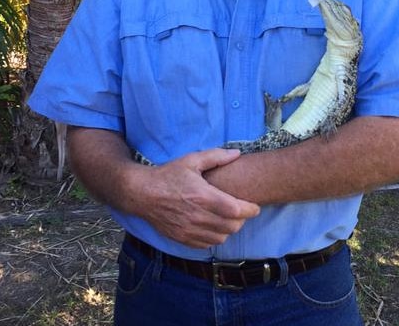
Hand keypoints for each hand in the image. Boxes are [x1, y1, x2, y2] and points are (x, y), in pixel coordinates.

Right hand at [132, 148, 260, 248]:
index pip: (236, 210)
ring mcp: (189, 230)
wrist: (143, 193)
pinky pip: (207, 245)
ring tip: (227, 218)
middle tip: (240, 210)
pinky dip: (215, 237)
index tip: (255, 206)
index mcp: (203, 196)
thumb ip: (216, 156)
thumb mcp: (192, 160)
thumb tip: (237, 154)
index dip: (250, 210)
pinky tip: (213, 225)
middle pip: (232, 226)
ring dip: (228, 229)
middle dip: (241, 219)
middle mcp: (198, 216)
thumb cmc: (169, 175)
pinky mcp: (183, 238)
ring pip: (221, 237)